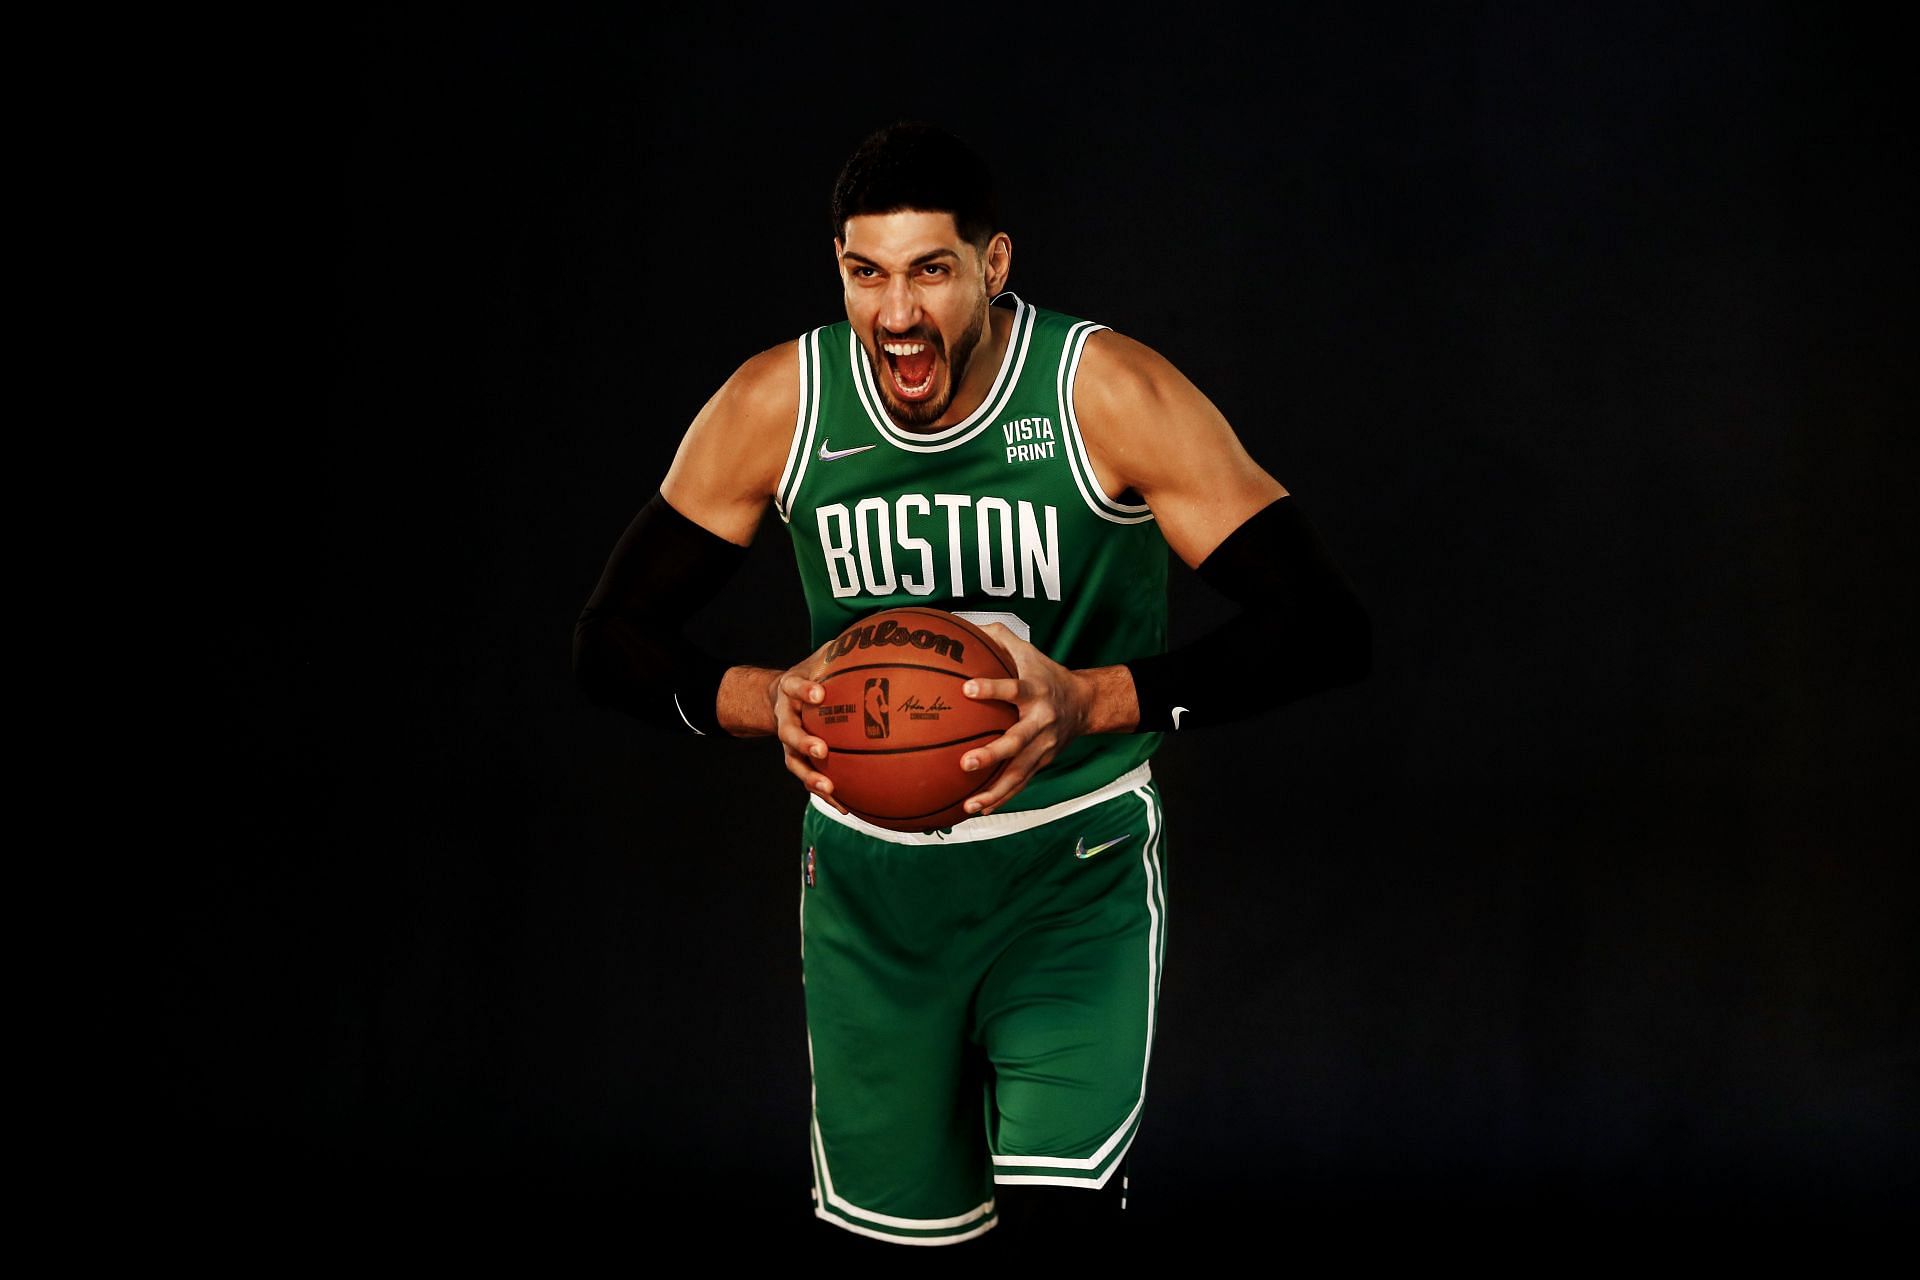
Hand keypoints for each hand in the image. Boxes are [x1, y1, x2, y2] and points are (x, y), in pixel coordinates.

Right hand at [768, 652, 848, 814]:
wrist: (780, 697)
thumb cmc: (812, 674)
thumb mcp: (822, 657)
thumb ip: (844, 650)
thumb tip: (882, 633)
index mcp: (790, 689)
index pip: (794, 687)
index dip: (805, 691)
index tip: (820, 694)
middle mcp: (786, 718)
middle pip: (789, 733)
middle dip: (804, 742)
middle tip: (821, 749)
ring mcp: (788, 744)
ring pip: (794, 763)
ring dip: (811, 777)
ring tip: (830, 788)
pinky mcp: (798, 762)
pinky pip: (810, 780)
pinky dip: (828, 795)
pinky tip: (848, 807)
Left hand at [956, 623, 1095, 816]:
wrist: (1084, 703)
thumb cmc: (1044, 672)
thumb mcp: (1026, 649)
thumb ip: (995, 637)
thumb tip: (957, 627)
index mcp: (1035, 690)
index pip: (1013, 688)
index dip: (991, 688)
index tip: (966, 688)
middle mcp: (1041, 721)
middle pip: (1017, 741)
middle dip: (992, 754)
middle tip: (965, 763)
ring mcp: (1044, 746)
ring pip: (1019, 772)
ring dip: (994, 790)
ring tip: (969, 804)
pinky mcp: (1042, 763)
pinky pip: (1020, 784)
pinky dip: (1001, 798)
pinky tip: (978, 809)